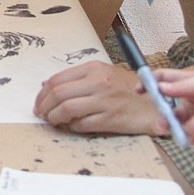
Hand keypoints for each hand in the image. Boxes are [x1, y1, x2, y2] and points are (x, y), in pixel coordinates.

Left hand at [34, 61, 164, 135]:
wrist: (154, 104)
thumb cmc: (126, 89)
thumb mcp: (102, 74)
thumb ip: (76, 78)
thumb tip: (46, 85)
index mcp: (94, 68)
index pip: (57, 79)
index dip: (42, 94)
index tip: (39, 103)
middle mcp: (98, 82)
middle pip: (59, 94)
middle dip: (44, 106)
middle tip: (41, 114)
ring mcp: (104, 100)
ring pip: (67, 109)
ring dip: (54, 118)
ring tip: (53, 121)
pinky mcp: (110, 118)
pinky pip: (81, 124)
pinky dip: (71, 127)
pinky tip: (71, 126)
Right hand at [155, 66, 193, 147]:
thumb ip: (183, 87)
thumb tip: (160, 89)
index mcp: (190, 87)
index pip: (164, 85)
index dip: (150, 86)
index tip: (140, 90)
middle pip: (170, 116)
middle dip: (164, 121)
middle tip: (164, 124)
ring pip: (183, 133)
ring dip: (188, 130)